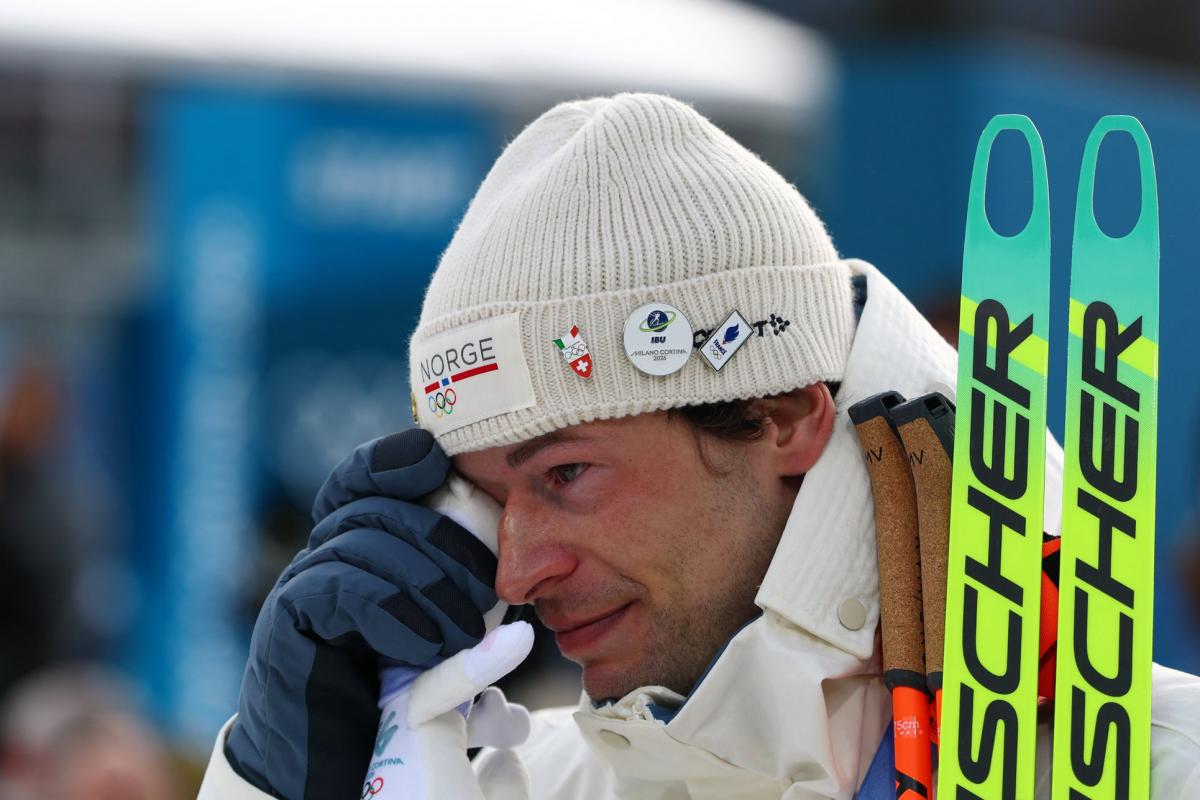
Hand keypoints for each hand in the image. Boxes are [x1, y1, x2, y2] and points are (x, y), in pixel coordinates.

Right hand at [224, 430, 498, 799]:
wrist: (327, 766)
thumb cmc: (390, 697)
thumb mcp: (434, 637)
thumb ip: (460, 601)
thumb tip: (513, 593)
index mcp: (354, 544)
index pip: (363, 476)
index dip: (396, 460)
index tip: (438, 464)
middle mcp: (321, 554)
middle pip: (374, 506)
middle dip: (443, 538)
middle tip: (490, 591)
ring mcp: (298, 585)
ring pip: (361, 543)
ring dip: (429, 583)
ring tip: (469, 631)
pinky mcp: (287, 624)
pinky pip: (340, 590)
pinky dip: (393, 611)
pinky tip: (426, 646)